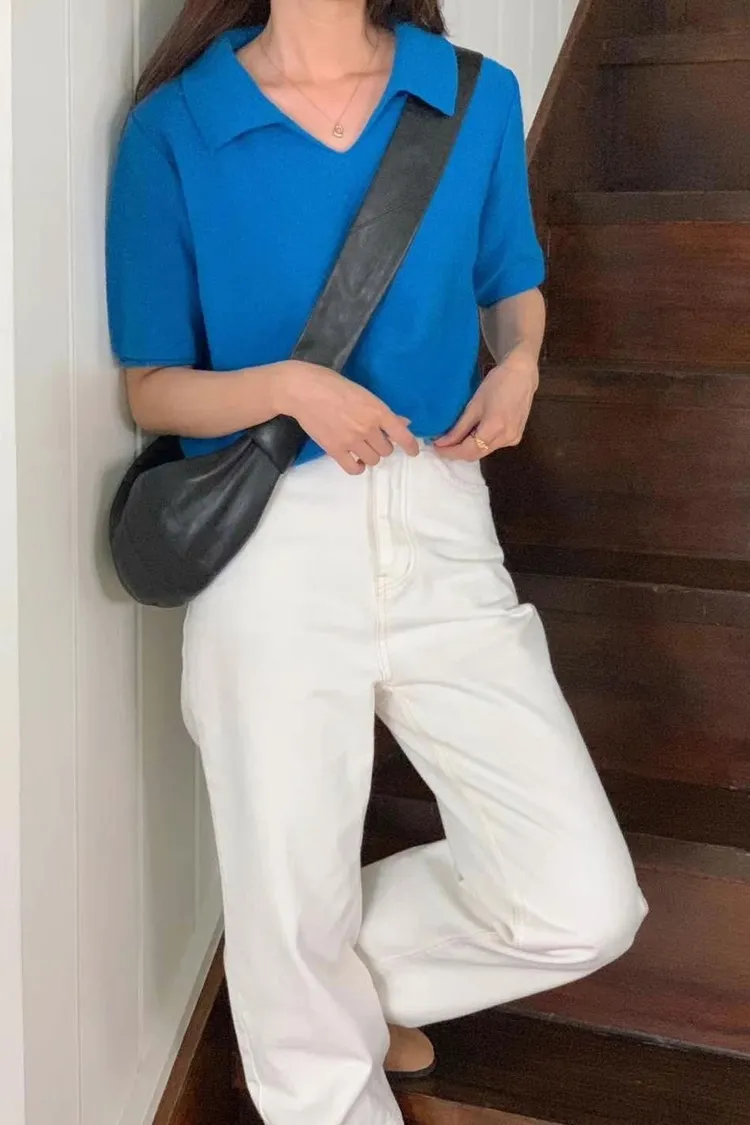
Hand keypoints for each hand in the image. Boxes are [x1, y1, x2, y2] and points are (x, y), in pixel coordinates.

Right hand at [277, 361, 418, 474]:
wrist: (303, 390)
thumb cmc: (333, 385)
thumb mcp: (363, 393)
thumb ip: (383, 411)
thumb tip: (403, 423)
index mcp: (377, 410)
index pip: (402, 435)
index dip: (410, 446)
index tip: (413, 452)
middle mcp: (368, 428)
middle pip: (387, 450)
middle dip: (383, 445)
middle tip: (373, 438)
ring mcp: (351, 441)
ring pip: (373, 460)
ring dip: (370, 455)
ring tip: (361, 447)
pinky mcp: (335, 450)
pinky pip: (354, 469)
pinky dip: (358, 467)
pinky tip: (355, 460)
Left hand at [434, 348, 538, 460]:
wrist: (522, 375)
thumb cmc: (497, 383)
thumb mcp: (474, 405)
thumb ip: (458, 428)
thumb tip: (441, 443)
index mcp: (494, 429)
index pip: (467, 450)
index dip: (450, 452)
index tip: (435, 448)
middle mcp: (505, 439)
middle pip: (476, 455)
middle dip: (457, 453)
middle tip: (441, 445)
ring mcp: (512, 440)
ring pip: (484, 452)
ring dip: (467, 449)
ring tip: (453, 440)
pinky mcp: (516, 437)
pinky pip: (492, 446)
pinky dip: (479, 444)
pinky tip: (471, 435)